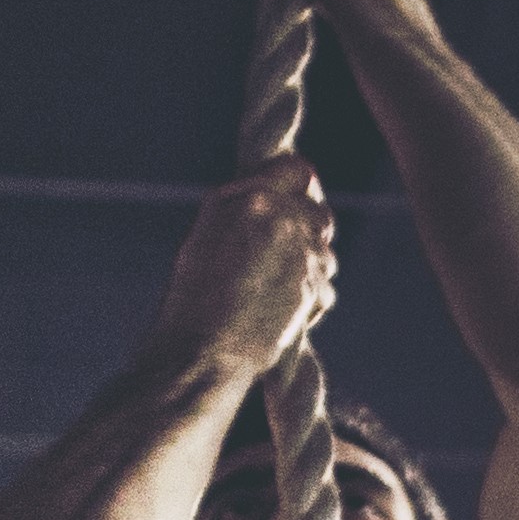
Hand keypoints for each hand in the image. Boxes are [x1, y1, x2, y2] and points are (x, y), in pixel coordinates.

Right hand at [154, 156, 335, 371]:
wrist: (204, 349)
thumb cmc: (193, 295)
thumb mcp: (207, 233)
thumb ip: (245, 209)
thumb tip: (277, 201)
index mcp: (250, 196)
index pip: (299, 171)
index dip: (297, 187)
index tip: (292, 200)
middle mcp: (283, 218)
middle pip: (319, 212)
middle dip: (307, 228)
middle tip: (281, 250)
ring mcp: (305, 254)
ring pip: (325, 251)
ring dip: (308, 265)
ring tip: (271, 286)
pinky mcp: (317, 287)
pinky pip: (325, 285)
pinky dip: (311, 296)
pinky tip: (280, 309)